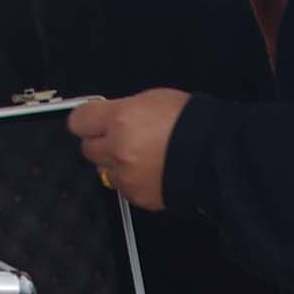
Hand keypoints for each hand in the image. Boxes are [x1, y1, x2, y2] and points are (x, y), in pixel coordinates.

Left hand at [68, 89, 188, 212]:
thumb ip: (124, 109)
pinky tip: (150, 170)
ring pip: (102, 170)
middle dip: (101, 142)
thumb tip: (109, 116)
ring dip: (114, 162)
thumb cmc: (191, 124)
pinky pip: (121, 187)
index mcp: (120, 119)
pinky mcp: (136, 195)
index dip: (87, 120)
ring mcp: (125, 176)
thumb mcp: (154, 99)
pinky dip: (130, 179)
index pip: (78, 121)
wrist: (215, 156)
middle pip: (87, 148)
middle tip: (121, 136)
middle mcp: (117, 149)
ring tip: (140, 155)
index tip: (93, 120)